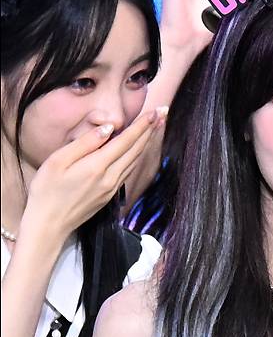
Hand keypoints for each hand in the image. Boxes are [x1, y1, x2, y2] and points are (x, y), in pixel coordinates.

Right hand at [24, 107, 166, 242]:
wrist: (48, 225)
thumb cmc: (46, 190)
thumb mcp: (58, 161)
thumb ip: (85, 143)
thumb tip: (108, 128)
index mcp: (98, 166)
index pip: (126, 141)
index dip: (142, 125)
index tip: (156, 111)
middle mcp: (110, 178)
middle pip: (136, 150)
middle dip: (150, 130)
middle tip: (163, 113)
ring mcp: (111, 189)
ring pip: (134, 161)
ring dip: (146, 143)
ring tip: (155, 127)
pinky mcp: (108, 196)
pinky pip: (128, 172)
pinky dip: (136, 157)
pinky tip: (138, 150)